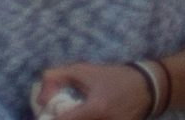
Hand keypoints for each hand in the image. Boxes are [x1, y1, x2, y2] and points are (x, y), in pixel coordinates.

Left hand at [31, 61, 156, 119]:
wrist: (145, 87)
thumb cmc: (112, 77)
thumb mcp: (83, 70)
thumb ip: (56, 77)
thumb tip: (39, 99)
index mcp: (96, 108)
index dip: (50, 119)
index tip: (45, 116)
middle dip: (64, 119)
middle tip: (59, 113)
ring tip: (74, 112)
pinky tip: (86, 115)